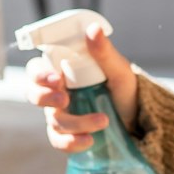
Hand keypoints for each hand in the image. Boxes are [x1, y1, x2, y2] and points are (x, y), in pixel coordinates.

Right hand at [26, 23, 139, 151]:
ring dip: (75, 122)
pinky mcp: (69, 136)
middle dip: (44, 98)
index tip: (57, 78)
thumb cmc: (125, 90)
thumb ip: (104, 52)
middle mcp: (58, 93)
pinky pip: (59, 141)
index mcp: (64, 72)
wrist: (139, 119)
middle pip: (33, 95)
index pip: (37, 70)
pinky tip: (90, 141)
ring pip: (53, 120)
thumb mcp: (119, 70)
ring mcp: (62, 115)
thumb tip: (93, 29)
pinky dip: (72, 143)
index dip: (39, 75)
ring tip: (103, 121)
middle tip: (64, 98)